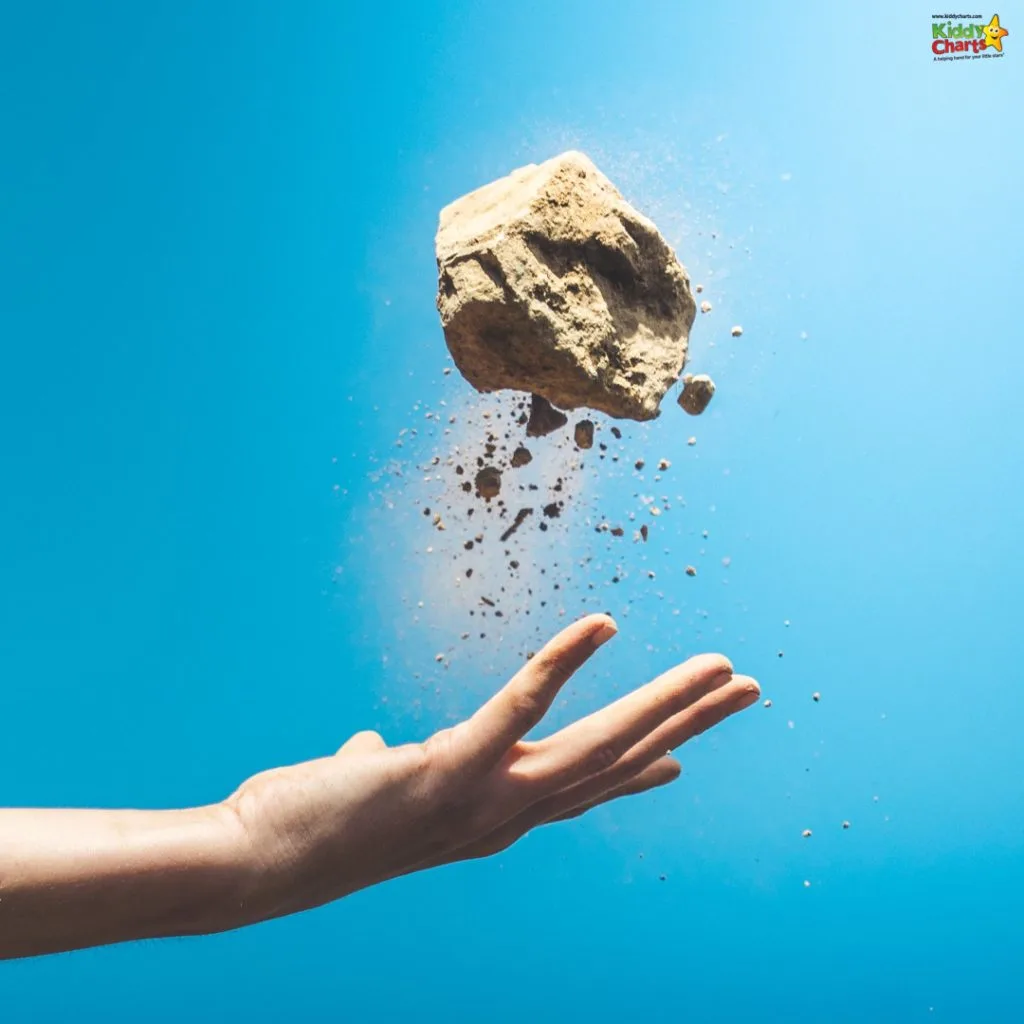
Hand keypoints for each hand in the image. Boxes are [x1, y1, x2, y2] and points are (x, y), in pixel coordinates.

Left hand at [227, 614, 759, 924]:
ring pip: (596, 745)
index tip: (682, 757)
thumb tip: (373, 744)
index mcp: (491, 815)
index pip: (582, 790)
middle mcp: (504, 817)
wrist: (253, 865)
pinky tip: (603, 623)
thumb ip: (387, 764)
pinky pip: (518, 709)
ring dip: (664, 702)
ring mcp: (482, 800)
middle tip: (743, 689)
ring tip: (717, 666)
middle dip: (686, 724)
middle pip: (616, 764)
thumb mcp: (368, 791)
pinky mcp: (447, 770)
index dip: (640, 771)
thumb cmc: (312, 824)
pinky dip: (564, 664)